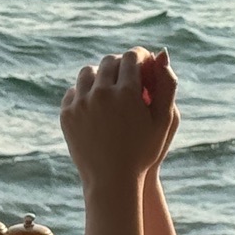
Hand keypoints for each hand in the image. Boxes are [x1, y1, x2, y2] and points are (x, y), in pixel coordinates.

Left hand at [62, 47, 176, 192]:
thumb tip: (160, 53)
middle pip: (109, 61)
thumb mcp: (164, 120)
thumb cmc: (144, 151)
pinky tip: (95, 101)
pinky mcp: (67, 114)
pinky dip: (85, 92)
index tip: (143, 64)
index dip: (139, 57)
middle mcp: (101, 93)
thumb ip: (167, 85)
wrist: (112, 180)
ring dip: (100, 75)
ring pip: (88, 72)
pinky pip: (74, 90)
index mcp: (127, 93)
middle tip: (127, 75)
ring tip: (110, 86)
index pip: (131, 57)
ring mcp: (81, 103)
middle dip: (120, 64)